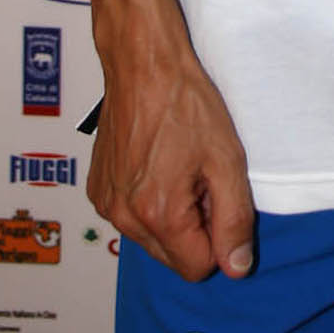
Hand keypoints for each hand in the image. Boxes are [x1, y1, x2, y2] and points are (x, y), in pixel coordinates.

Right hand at [88, 43, 255, 282]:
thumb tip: (236, 267)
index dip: (218, 238)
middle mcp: (123, 216)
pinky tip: (158, 163)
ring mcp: (106, 203)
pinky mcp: (97, 189)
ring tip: (179, 166)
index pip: (197, 268)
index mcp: (158, 213)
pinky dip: (147, 201)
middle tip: (201, 179)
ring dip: (171, 215)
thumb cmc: (186, 102)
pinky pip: (130, 217)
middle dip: (194, 228)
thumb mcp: (227, 159)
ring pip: (151, 239)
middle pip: (172, 257)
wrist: (143, 64)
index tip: (219, 197)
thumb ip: (234, 219)